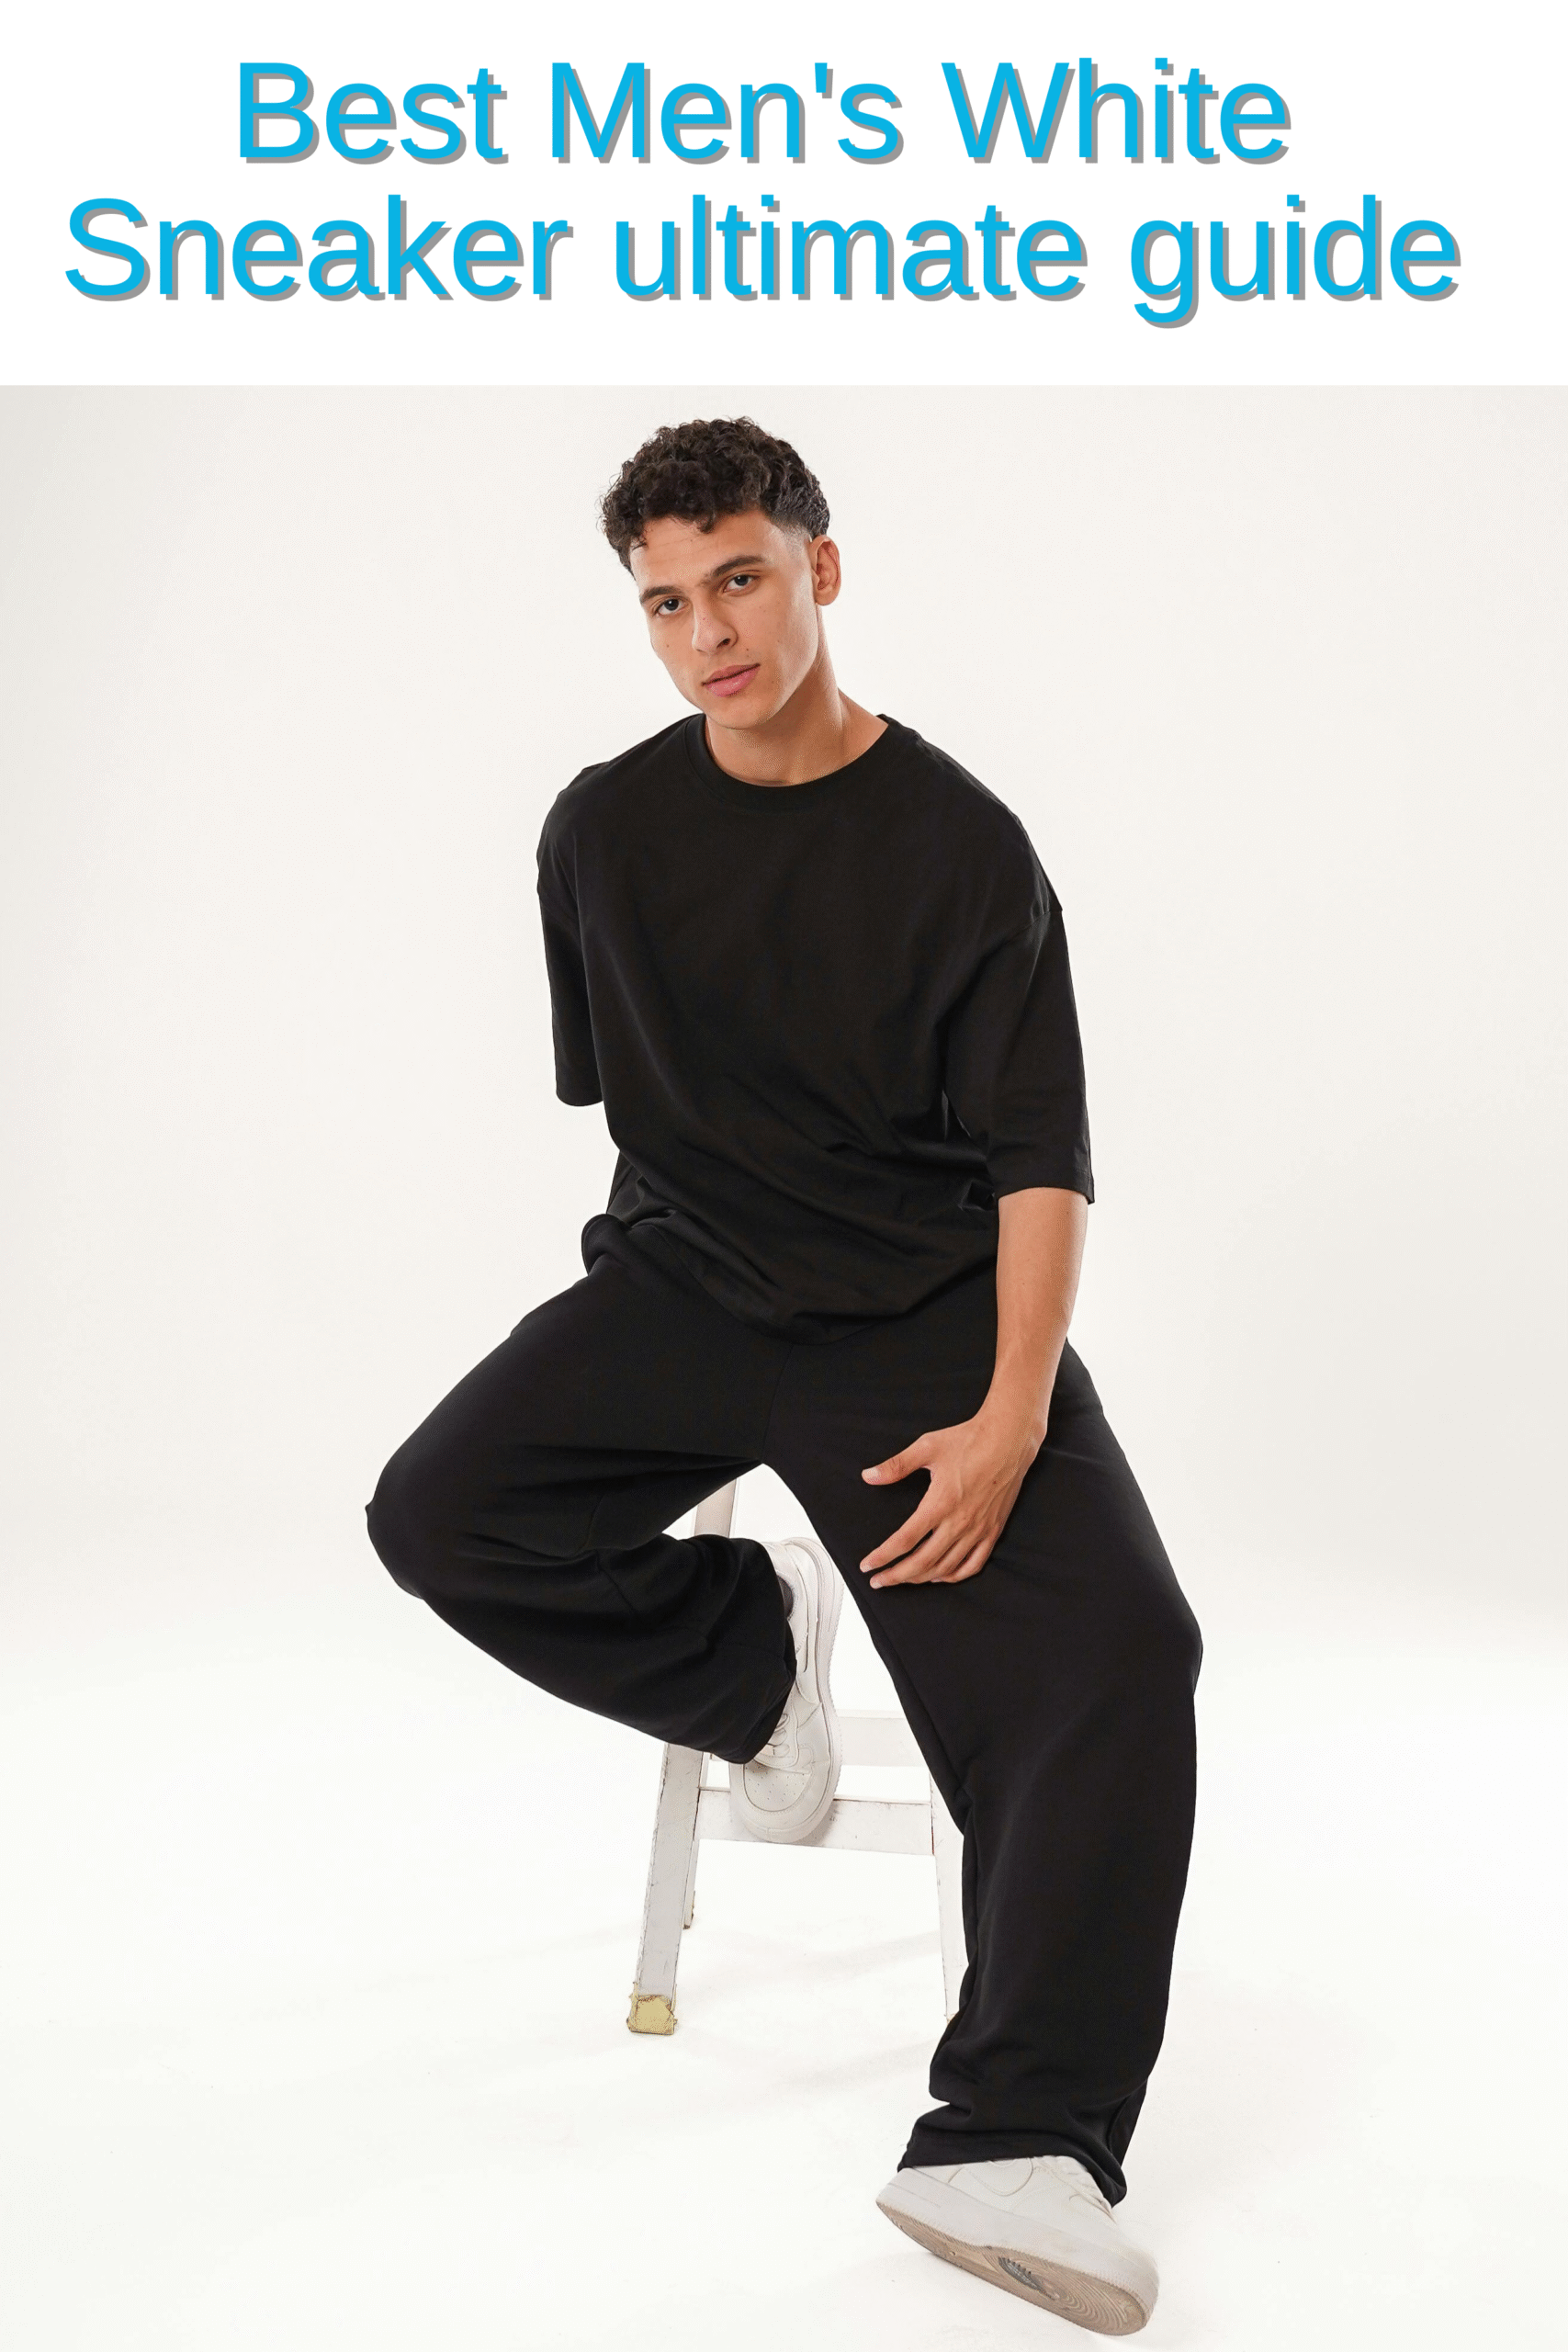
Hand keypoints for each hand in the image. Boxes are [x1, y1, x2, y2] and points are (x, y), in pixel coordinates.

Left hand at [858, 1407, 1041, 1588]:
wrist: (1009, 1439)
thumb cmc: (969, 1440)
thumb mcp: (927, 1447)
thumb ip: (896, 1466)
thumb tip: (868, 1476)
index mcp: (940, 1503)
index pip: (904, 1540)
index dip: (883, 1556)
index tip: (867, 1565)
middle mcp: (959, 1522)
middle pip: (922, 1562)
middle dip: (897, 1576)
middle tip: (878, 1581)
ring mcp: (978, 1529)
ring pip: (946, 1567)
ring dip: (921, 1579)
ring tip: (903, 1579)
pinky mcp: (993, 1531)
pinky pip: (973, 1564)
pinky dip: (954, 1576)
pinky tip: (941, 1576)